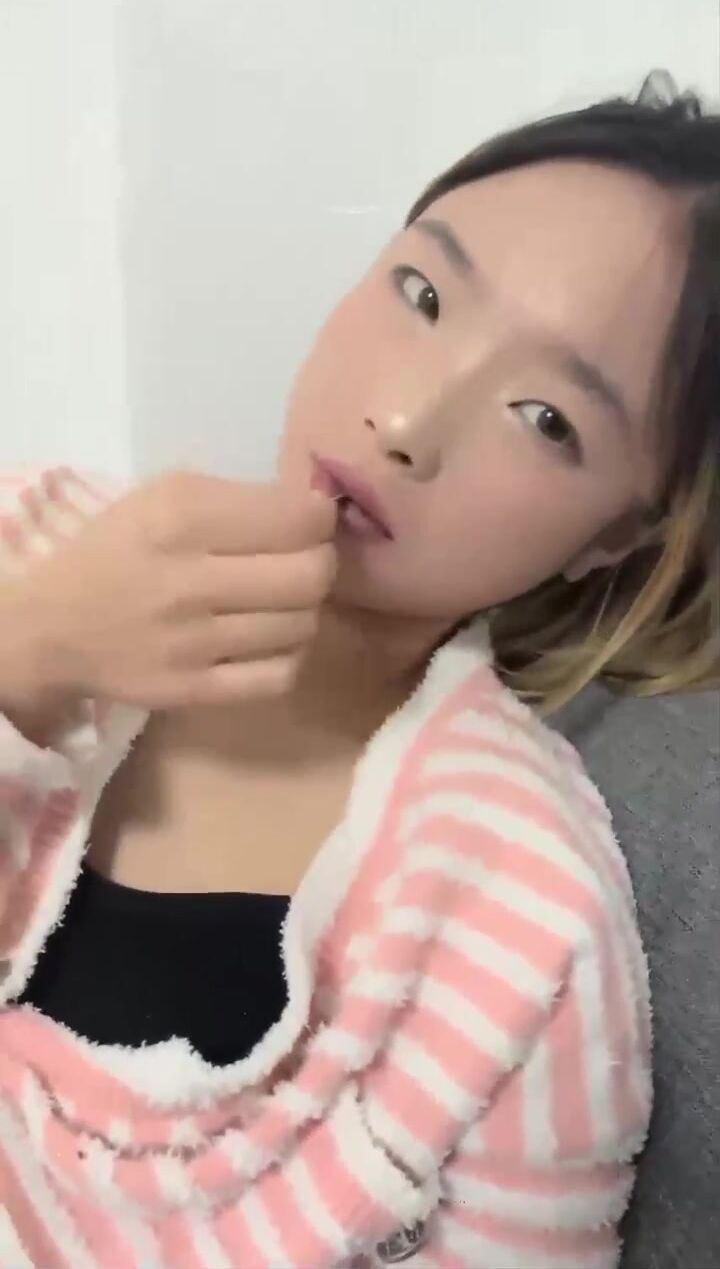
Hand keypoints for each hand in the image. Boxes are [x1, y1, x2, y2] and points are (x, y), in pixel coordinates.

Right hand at [8, 469, 336, 709]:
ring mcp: (194, 642)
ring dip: (303, 611)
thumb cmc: (118, 550)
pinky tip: (270, 640)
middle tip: (305, 563)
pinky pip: (280, 675)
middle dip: (322, 565)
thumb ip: (241, 498)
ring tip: (279, 602)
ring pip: (302, 626)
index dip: (320, 519)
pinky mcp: (194, 691)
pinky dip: (289, 655)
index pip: (300, 519)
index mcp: (183, 517)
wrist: (53, 628)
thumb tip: (318, 510)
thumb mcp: (166, 495)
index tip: (310, 522)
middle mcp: (191, 579)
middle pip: (312, 575)